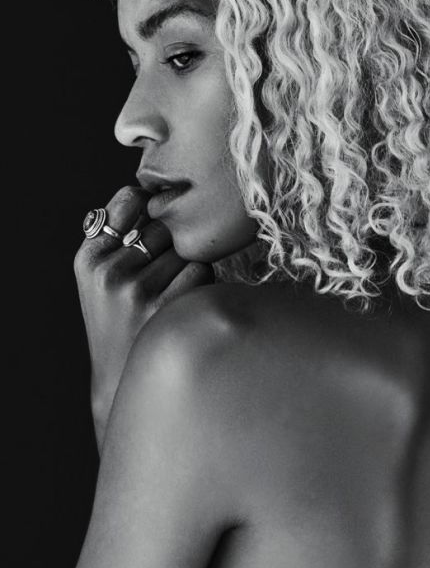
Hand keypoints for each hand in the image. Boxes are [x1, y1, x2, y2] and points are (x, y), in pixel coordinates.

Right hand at [74, 185, 213, 450]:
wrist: (124, 378)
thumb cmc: (118, 317)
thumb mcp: (98, 274)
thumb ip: (116, 231)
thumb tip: (145, 188)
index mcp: (89, 258)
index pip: (131, 200)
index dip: (149, 209)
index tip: (152, 225)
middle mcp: (109, 272)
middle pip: (165, 226)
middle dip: (173, 242)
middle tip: (164, 272)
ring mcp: (137, 291)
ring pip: (187, 248)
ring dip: (190, 263)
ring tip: (173, 289)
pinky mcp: (168, 309)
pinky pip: (202, 271)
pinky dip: (203, 282)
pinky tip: (187, 301)